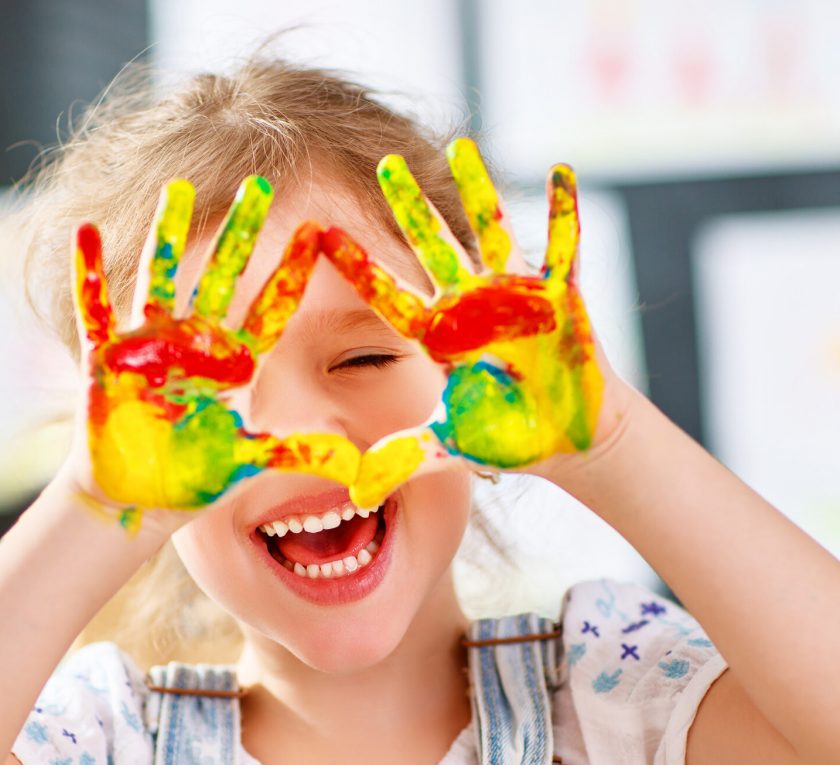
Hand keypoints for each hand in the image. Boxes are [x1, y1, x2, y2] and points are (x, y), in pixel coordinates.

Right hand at [67, 176, 359, 526]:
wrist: (137, 496)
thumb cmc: (192, 476)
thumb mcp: (247, 462)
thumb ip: (296, 456)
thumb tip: (357, 466)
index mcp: (232, 364)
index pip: (270, 308)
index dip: (292, 271)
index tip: (319, 231)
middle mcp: (194, 343)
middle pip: (222, 276)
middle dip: (241, 233)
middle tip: (261, 183)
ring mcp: (149, 345)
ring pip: (161, 277)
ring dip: (168, 236)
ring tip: (179, 189)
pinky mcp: (106, 358)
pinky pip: (94, 309)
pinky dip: (89, 274)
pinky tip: (86, 230)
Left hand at [321, 138, 632, 507]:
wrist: (566, 436)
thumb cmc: (507, 437)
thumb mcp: (449, 448)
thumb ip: (403, 461)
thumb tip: (356, 495)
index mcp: (438, 338)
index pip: (389, 297)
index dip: (358, 269)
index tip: (322, 237)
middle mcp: (470, 307)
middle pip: (432, 249)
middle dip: (408, 208)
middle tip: (383, 165)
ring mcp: (515, 296)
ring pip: (491, 234)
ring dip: (477, 192)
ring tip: (460, 145)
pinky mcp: (562, 297)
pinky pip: (564, 247)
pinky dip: (564, 212)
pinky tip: (560, 170)